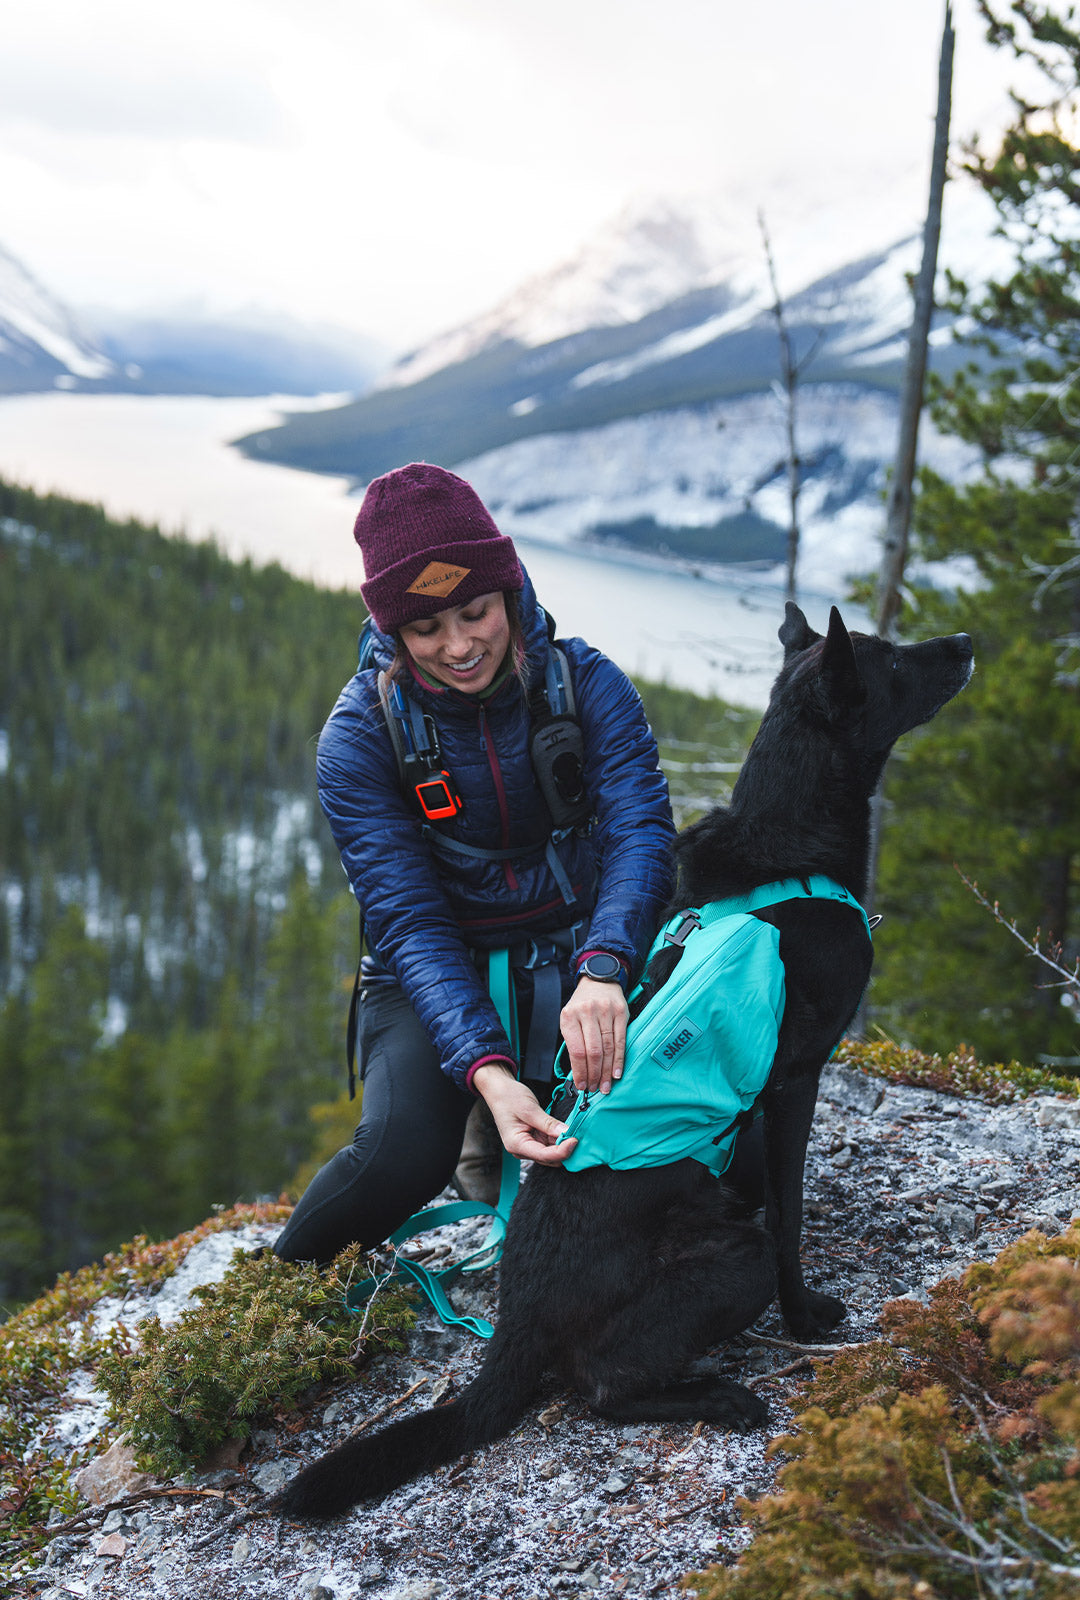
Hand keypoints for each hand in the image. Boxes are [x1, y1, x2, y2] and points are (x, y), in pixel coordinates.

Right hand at [471, 1064, 576, 1165]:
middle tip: (578, 1135)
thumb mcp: (529, 1109)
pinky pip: (549, 1143)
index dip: (562, 1151)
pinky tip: (566, 1130)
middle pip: (549, 1157)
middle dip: (564, 1149)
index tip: (575, 1140)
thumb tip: (566, 1133)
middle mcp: (522, 1149)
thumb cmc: (508, 1098)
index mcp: (517, 1144)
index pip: (544, 1155)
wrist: (499, 1090)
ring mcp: (528, 1145)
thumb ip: (548, 1123)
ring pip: (551, 1152)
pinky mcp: (533, 1139)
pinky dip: (559, 1138)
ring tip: (574, 1132)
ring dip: (563, 1144)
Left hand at [560, 976, 628, 1095]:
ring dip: (607, 1071)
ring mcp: (605, 1011)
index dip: (580, 1072)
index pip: (576, 1051)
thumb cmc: (581, 1005)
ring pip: (607, 1048)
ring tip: (606, 1085)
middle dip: (594, 1074)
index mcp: (569, 1016)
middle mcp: (587, 1013)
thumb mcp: (570, 1019)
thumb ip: (573, 1042)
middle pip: (593, 1052)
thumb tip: (579, 1072)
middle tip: (596, 1089)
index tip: (582, 1085)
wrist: (598, 981)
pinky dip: (619, 1059)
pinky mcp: (621, 1012)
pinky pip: (621, 1040)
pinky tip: (617, 1072)